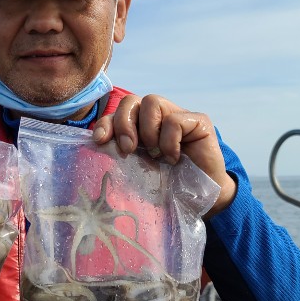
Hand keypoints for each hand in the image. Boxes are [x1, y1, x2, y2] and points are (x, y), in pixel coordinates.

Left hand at [92, 94, 236, 215]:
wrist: (203, 200)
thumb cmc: (169, 187)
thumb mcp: (139, 172)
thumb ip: (122, 157)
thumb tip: (96, 149)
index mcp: (139, 129)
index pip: (116, 113)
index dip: (106, 123)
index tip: (100, 141)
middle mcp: (157, 118)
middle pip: (131, 101)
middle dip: (123, 123)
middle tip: (128, 149)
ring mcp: (178, 116)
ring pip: (152, 102)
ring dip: (148, 130)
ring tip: (155, 154)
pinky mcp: (198, 121)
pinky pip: (175, 120)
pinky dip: (169, 141)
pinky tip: (174, 158)